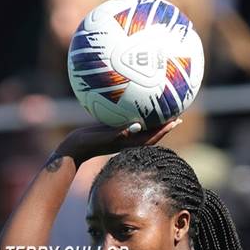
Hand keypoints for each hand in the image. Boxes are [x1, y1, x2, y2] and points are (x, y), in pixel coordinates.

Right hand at [55, 118, 181, 165]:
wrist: (73, 148)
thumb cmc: (86, 143)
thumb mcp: (102, 136)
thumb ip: (119, 132)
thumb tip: (137, 125)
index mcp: (128, 142)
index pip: (151, 136)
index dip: (164, 129)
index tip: (176, 120)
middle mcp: (127, 139)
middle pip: (150, 132)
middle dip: (163, 124)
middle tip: (177, 113)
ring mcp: (120, 135)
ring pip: (140, 127)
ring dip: (152, 119)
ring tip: (161, 107)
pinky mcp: (112, 131)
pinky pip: (127, 120)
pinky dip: (134, 113)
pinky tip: (132, 101)